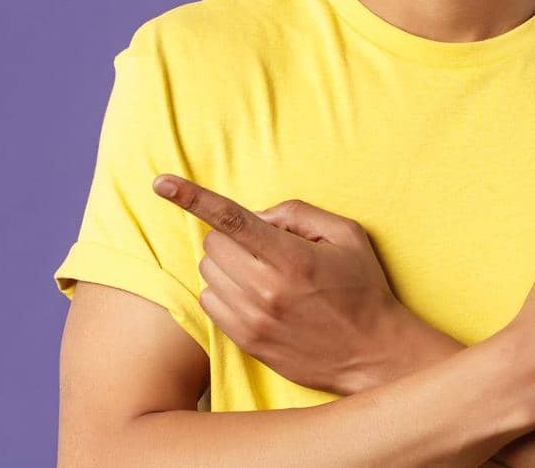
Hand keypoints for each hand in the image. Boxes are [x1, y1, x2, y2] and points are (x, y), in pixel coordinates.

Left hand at [152, 173, 408, 395]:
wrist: (373, 353)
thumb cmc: (362, 288)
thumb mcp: (346, 234)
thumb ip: (298, 213)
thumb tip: (256, 215)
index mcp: (291, 258)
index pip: (231, 219)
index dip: (192, 197)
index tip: (161, 182)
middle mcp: (266, 290)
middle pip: (214, 244)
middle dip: (231, 236)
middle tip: (265, 246)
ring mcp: (253, 319)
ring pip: (208, 273)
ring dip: (227, 264)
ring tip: (264, 273)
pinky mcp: (246, 341)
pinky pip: (209, 302)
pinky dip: (224, 291)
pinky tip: (255, 295)